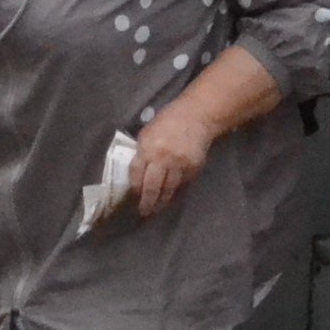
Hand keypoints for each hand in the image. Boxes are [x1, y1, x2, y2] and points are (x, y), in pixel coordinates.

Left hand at [126, 103, 216, 218]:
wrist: (196, 117)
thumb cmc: (168, 122)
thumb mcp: (148, 133)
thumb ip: (142, 152)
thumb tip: (136, 174)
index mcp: (147, 147)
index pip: (136, 174)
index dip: (134, 188)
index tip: (133, 197)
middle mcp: (162, 158)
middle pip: (151, 187)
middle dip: (146, 202)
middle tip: (144, 212)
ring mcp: (179, 164)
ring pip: (168, 189)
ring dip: (161, 201)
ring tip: (156, 209)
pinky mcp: (193, 168)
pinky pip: (182, 184)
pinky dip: (176, 191)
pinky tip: (171, 196)